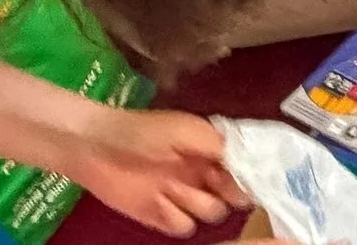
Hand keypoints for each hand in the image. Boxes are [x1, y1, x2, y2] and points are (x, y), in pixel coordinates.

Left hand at [63, 107, 249, 236]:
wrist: (99, 149)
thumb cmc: (145, 132)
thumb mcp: (186, 130)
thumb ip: (216, 145)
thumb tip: (249, 159)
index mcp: (211, 149)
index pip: (244, 165)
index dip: (252, 173)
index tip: (258, 178)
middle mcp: (202, 174)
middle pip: (233, 193)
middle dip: (232, 193)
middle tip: (217, 186)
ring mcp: (181, 196)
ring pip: (210, 212)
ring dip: (202, 205)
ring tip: (181, 190)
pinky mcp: (159, 215)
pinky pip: (182, 227)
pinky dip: (178, 221)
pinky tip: (165, 206)